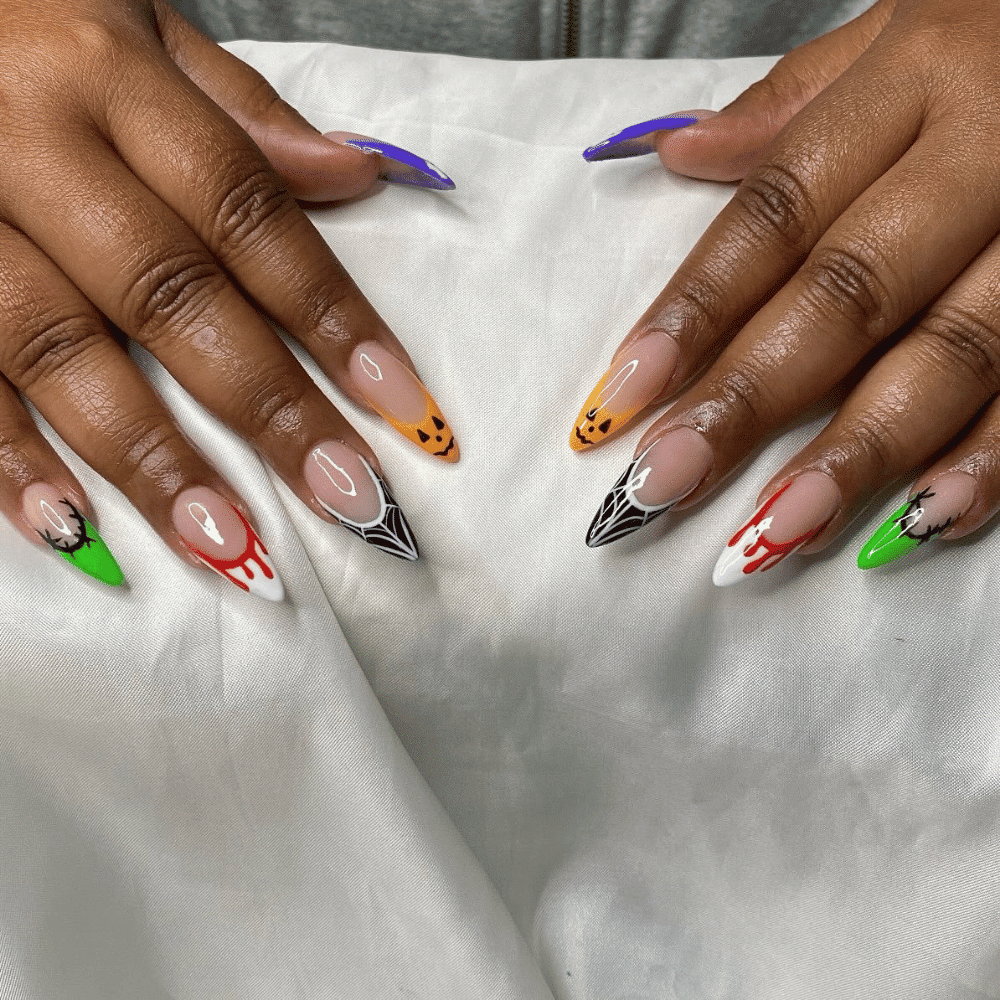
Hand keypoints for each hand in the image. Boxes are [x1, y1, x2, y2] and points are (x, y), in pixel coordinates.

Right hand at [0, 0, 458, 597]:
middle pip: (170, 292)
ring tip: (227, 541)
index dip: (330, 313)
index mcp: (109, 75)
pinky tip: (68, 528)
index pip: (247, 211)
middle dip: (265, 406)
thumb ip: (240, 111)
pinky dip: (5, 457)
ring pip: (60, 347)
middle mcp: (31, 142)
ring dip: (149, 457)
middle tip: (345, 498)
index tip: (400, 404)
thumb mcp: (136, 25)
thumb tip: (356, 174)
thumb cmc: (27, 22)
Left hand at [574, 0, 999, 582]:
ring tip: (775, 526)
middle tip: (667, 481)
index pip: (777, 209)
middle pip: (848, 293)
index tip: (622, 396)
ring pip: (953, 352)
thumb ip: (793, 101)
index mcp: (917, 78)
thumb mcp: (901, 30)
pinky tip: (921, 518)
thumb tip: (678, 152)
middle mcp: (988, 152)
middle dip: (750, 398)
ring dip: (859, 452)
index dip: (694, 308)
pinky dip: (992, 458)